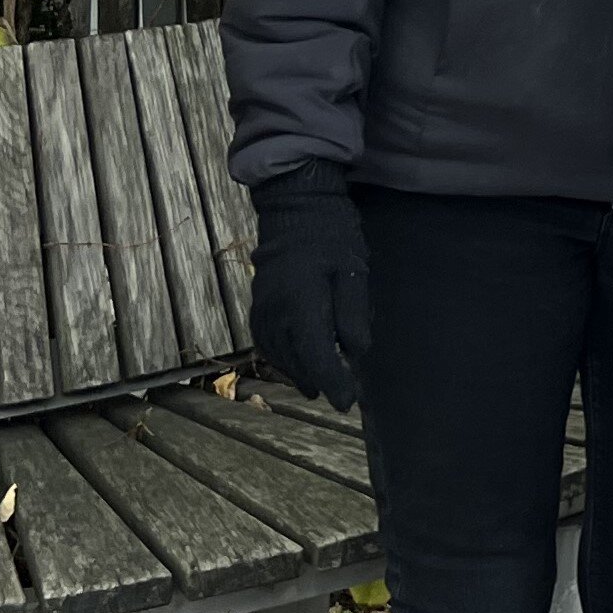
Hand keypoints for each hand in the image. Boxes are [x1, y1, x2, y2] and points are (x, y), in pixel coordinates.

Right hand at [246, 163, 372, 410]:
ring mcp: (261, 309)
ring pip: (278, 354)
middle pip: (295, 359)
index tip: (347, 402)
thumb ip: (353, 312)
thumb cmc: (332, 237)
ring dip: (298, 372)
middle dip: (318, 380)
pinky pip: (266, 342)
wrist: (295, 209)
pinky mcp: (257, 305)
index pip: (315, 354)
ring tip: (321, 386)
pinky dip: (281, 358)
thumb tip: (356, 351)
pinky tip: (297, 365)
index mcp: (300, 303)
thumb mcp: (352, 271)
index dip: (332, 381)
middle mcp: (274, 311)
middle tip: (343, 396)